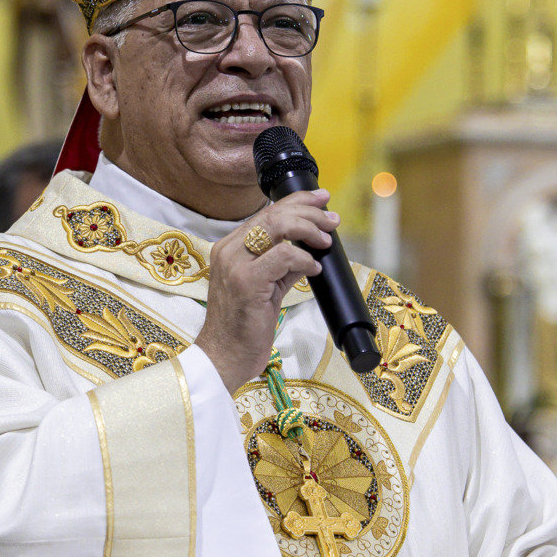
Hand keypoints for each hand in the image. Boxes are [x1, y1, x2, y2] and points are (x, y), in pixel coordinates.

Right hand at [195, 189, 338, 392]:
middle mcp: (229, 250)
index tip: (321, 199)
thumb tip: (309, 249)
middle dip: (309, 211)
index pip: (267, 212)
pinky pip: (283, 256)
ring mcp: (235, 265)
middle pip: (274, 214)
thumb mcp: (266, 288)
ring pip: (277, 227)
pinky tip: (314, 268)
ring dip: (309, 229)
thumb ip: (283, 266)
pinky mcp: (246, 281)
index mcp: (230, 247)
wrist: (224, 357)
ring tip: (326, 240)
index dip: (297, 201)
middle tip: (332, 220)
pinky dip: (304, 259)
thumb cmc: (244, 326)